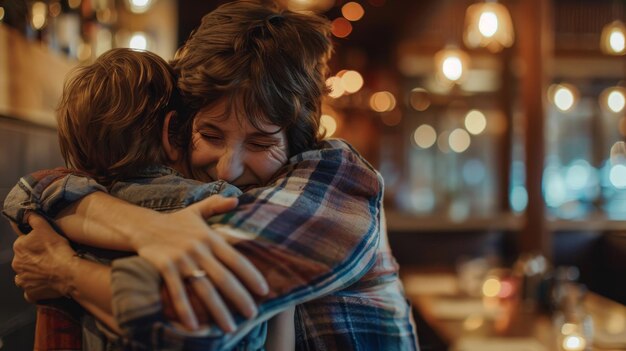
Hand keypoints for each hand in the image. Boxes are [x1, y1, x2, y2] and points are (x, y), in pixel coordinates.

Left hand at [12, 214, 76, 301]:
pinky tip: (45, 285)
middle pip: (24, 260)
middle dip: (33, 259)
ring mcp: (22, 281)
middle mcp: (16, 265)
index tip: (46, 245)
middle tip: (49, 258)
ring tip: (49, 272)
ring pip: (25, 275)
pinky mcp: (30, 293)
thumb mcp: (46, 228)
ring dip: (33, 274)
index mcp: (18, 248)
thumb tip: (26, 213)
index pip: (24, 243)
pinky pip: (30, 291)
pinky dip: (36, 288)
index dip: (35, 243)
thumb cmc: (57, 250)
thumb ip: (34, 219)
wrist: (67, 273)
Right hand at [131, 195, 268, 331]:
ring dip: (218, 310)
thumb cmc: (175, 222)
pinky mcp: (165, 267)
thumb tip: (237, 199)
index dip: (251, 275)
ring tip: (230, 327)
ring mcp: (182, 259)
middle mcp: (199, 249)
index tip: (263, 291)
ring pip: (204, 289)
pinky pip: (177, 292)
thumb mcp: (197, 210)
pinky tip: (195, 326)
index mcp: (210, 237)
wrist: (143, 225)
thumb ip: (217, 204)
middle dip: (240, 298)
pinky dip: (185, 309)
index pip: (236, 259)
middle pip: (224, 278)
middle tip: (252, 315)